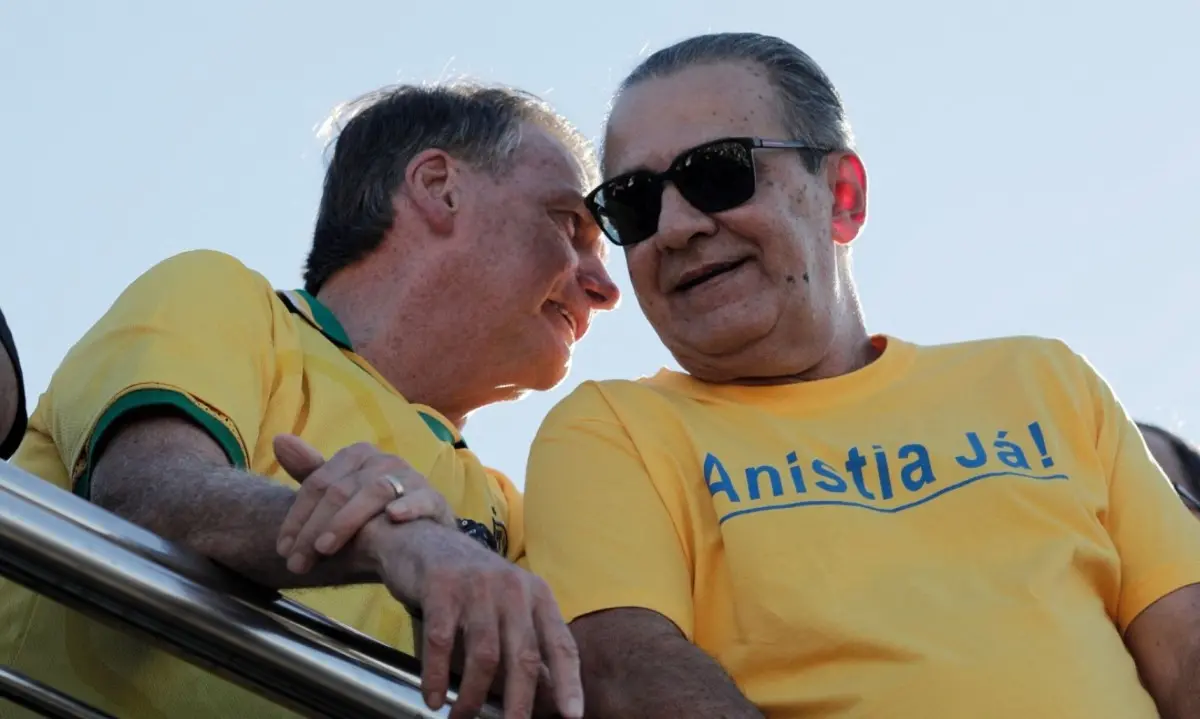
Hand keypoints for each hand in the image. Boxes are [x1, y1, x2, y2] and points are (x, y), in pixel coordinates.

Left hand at [274, 434, 455, 573]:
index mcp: (358, 455)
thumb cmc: (374, 518)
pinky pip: (421, 499)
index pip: (318, 483)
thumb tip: (279, 439)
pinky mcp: (434, 500)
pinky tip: (393, 517)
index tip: (282, 549)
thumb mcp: (339, 497)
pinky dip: (407, 506)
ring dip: (345, 521)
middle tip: (297, 562)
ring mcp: (411, 478)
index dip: (297, 517)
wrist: (422, 540)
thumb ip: (310, 472)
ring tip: (324, 549)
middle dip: (313, 529)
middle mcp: (384, 460)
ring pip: (372, 492)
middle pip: (340, 491)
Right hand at [370, 524, 583, 718]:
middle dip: (519, 701)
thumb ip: (526, 642)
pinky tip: (433, 697)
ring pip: (485, 655)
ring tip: (462, 717)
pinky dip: (437, 676)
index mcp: (537, 594)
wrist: (424, 539)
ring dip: (473, 695)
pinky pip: (442, 643)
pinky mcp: (441, 588)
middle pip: (524, 655)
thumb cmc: (471, 583)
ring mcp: (478, 587)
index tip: (572, 714)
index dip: (568, 681)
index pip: (560, 643)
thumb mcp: (507, 604)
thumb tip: (546, 693)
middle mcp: (513, 588)